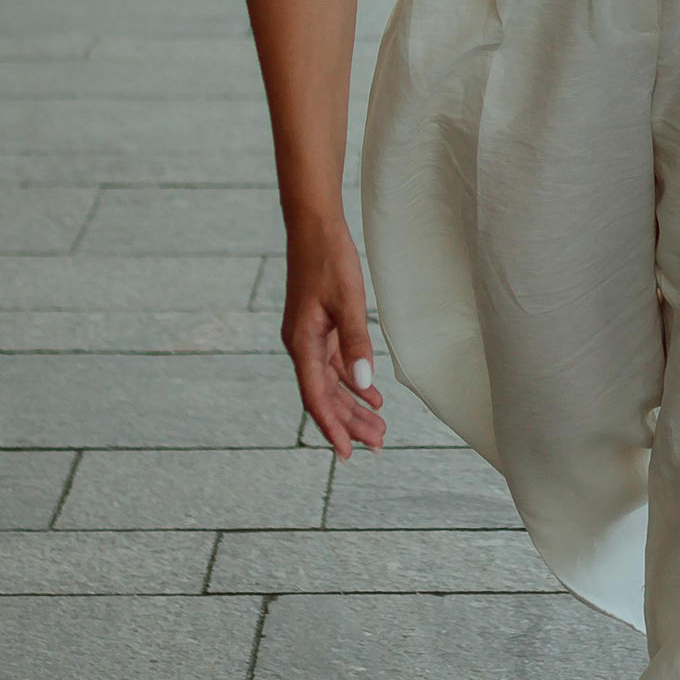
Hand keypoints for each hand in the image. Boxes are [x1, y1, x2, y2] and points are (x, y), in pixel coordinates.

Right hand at [281, 221, 387, 457]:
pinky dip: (353, 382)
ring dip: (353, 406)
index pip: (316, 398)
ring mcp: (309, 337)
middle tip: (378, 445)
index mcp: (302, 343)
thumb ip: (356, 343)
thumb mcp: (347, 301)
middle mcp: (301, 345)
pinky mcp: (319, 327)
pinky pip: (334, 365)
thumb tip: (364, 384)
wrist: (314, 226)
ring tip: (378, 428)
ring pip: (330, 383)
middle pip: (325, 396)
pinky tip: (371, 395)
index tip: (348, 454)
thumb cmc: (329, 259)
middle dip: (350, 422)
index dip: (332, 427)